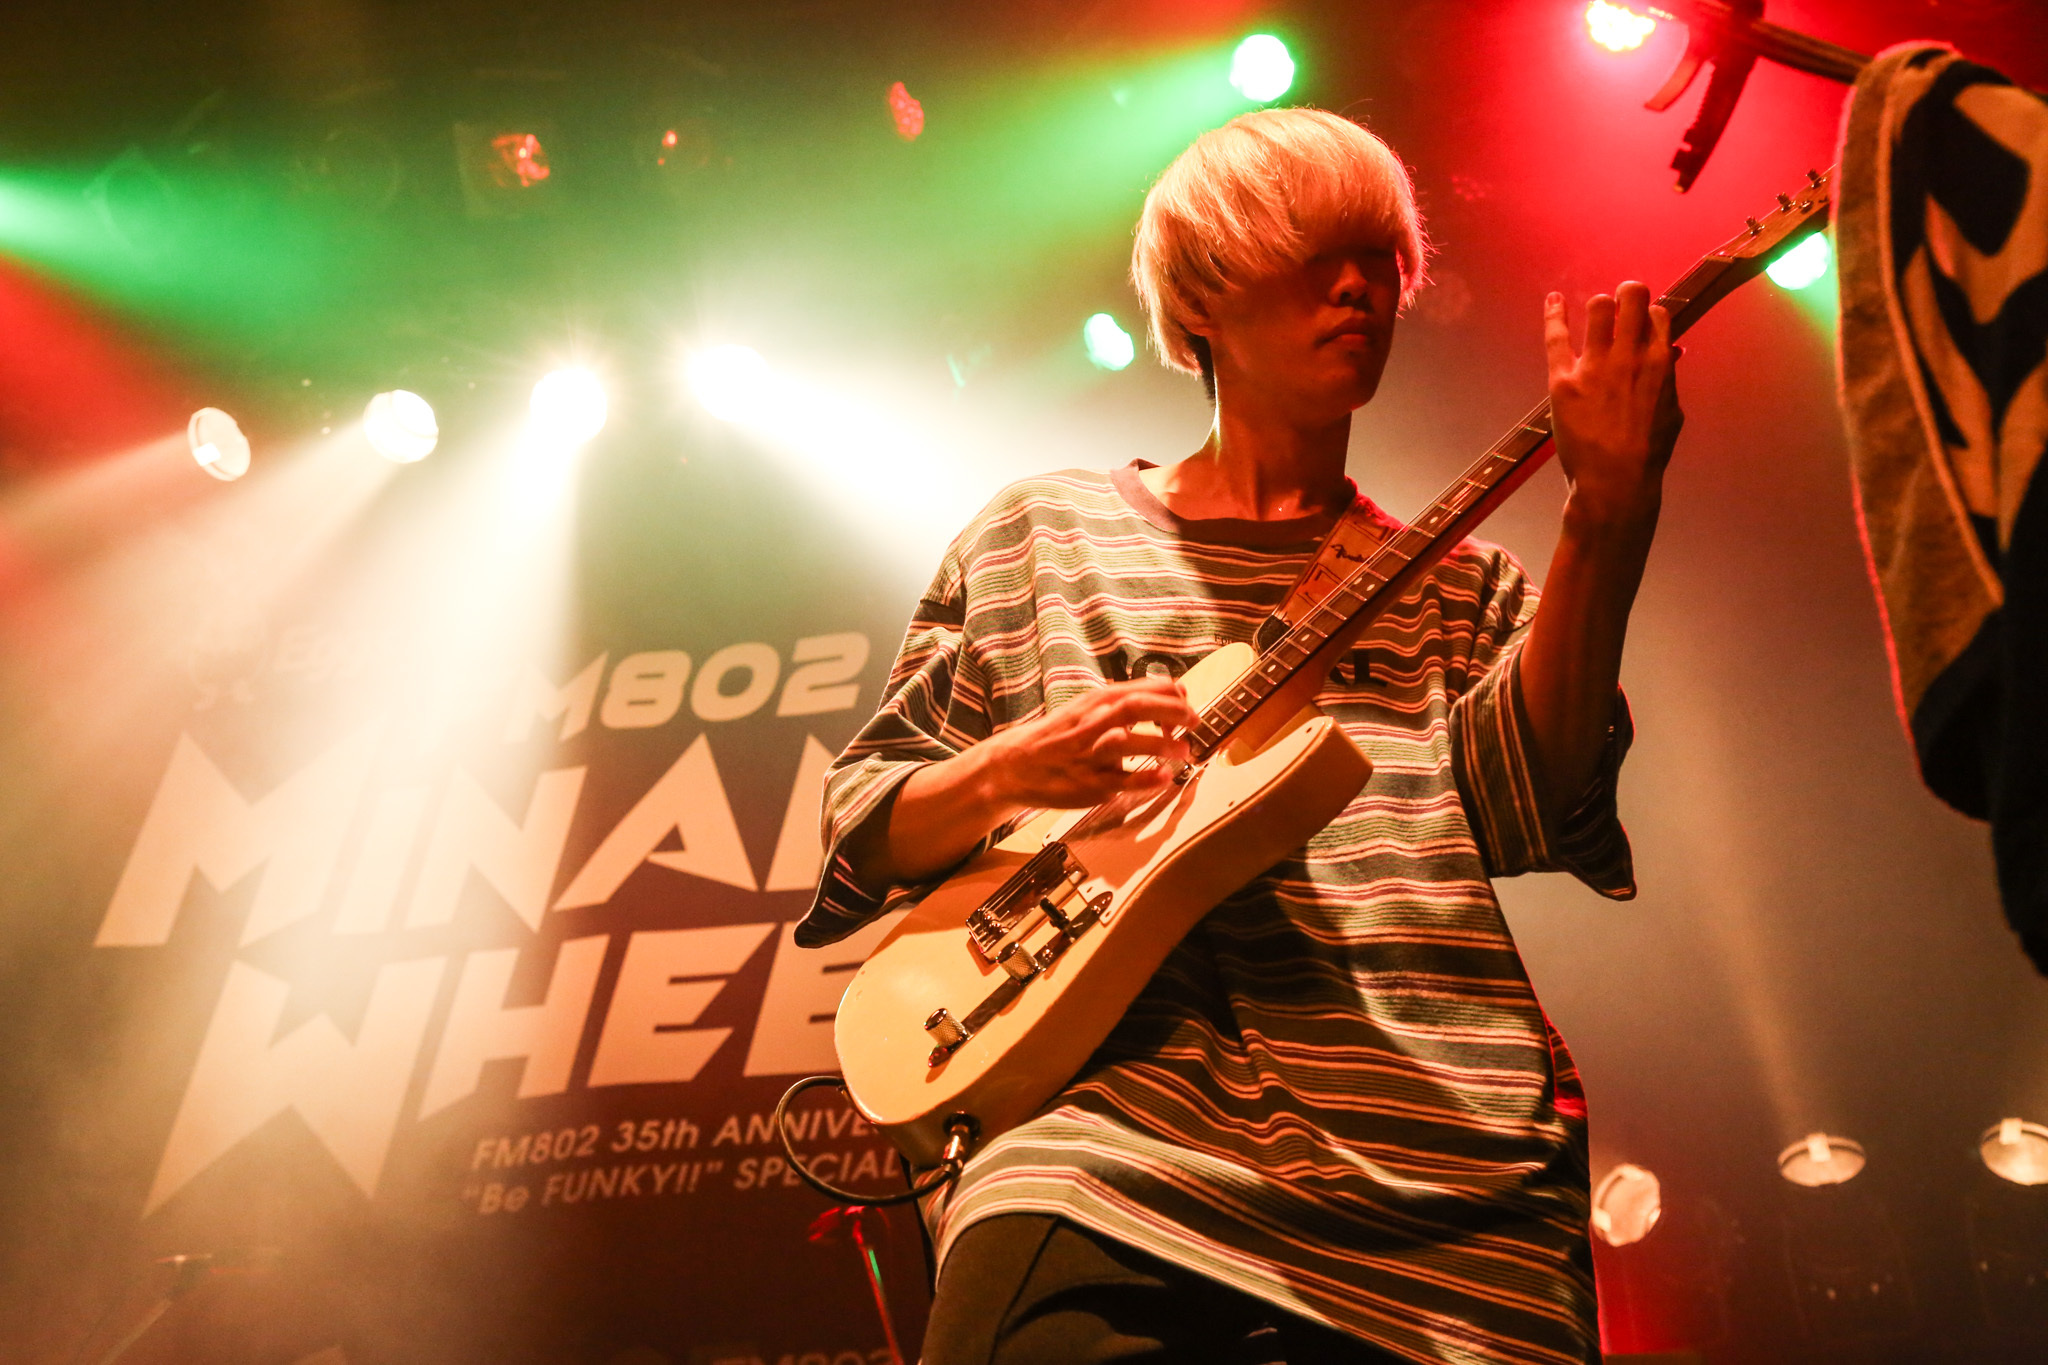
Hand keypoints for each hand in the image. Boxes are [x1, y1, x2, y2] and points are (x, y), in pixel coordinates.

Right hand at [966, 676, 1197, 811]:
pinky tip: (1165, 778)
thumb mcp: (1089, 708)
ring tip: (1185, 750)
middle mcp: (1093, 723)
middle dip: (1172, 712)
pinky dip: (1145, 779)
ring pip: (1127, 743)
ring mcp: (1090, 755)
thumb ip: (1127, 701)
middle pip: (1137, 708)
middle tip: (1195, 722)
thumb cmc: (1061, 735)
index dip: (1172, 696)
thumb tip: (1175, 693)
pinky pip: (1121, 782)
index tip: (1186, 706)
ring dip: (1162, 744)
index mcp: (1097, 702)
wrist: (1017, 765)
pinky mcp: (1090, 786)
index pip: (1142, 689)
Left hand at [1543, 282, 1683, 531]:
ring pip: (1598, 310)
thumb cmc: (1649, 452)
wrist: (1615, 480)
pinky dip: (1554, 314)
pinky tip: (1553, 298)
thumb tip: (1673, 354)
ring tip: (1599, 309)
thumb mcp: (1672, 413)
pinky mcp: (1564, 380)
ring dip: (1600, 305)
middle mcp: (1630, 356)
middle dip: (1629, 293)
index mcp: (1661, 362)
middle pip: (1630, 300)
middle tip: (1625, 298)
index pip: (1657, 315)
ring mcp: (1595, 365)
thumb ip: (1670, 380)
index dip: (1650, 313)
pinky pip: (1556, 337)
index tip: (1644, 321)